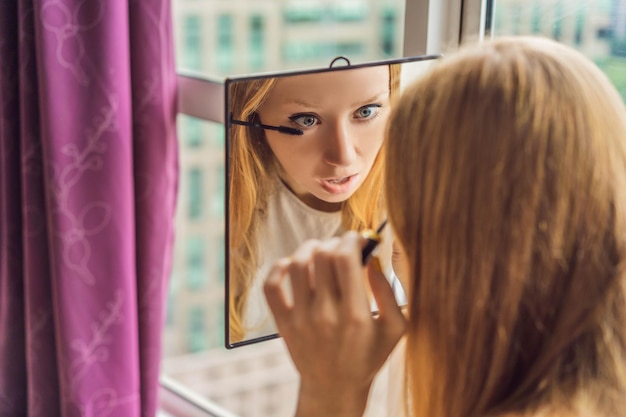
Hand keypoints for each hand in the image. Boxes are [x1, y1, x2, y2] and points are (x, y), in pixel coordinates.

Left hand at [264, 231, 406, 416]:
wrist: (334, 388)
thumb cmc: (368, 356)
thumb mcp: (394, 329)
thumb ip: (389, 294)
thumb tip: (373, 261)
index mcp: (355, 315)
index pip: (345, 259)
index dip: (351, 239)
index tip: (358, 239)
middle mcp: (325, 314)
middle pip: (322, 256)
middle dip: (334, 242)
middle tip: (341, 247)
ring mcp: (300, 318)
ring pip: (297, 264)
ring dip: (309, 248)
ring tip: (320, 251)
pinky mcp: (283, 322)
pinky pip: (271, 286)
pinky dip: (278, 268)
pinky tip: (292, 265)